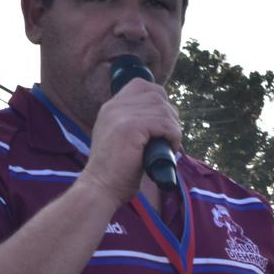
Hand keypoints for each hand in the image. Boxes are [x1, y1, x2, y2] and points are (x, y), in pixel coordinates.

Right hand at [81, 78, 182, 203]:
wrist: (100, 188)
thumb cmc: (115, 172)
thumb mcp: (120, 139)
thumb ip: (133, 124)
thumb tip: (164, 118)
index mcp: (111, 107)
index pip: (142, 85)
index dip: (159, 100)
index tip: (162, 123)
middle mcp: (115, 106)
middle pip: (157, 94)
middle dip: (169, 115)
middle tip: (169, 137)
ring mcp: (122, 115)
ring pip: (164, 110)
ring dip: (173, 129)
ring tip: (169, 146)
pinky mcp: (132, 127)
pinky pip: (165, 124)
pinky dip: (173, 137)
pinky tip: (170, 149)